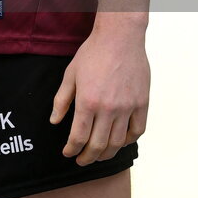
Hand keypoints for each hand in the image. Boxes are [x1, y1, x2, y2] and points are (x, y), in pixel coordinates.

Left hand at [49, 25, 149, 164]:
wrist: (120, 36)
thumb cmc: (94, 52)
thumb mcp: (71, 73)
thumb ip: (62, 99)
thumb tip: (54, 121)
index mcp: (88, 101)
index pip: (78, 137)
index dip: (72, 149)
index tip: (68, 153)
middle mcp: (108, 108)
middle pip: (98, 145)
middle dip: (87, 157)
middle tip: (82, 160)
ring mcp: (127, 107)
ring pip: (118, 142)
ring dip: (107, 154)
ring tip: (99, 155)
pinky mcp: (142, 103)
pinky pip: (137, 131)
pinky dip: (129, 141)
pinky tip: (121, 141)